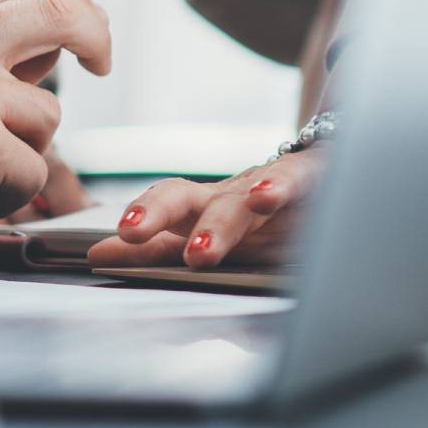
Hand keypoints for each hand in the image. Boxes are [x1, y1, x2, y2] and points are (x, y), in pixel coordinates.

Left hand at [87, 148, 321, 271]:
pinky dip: (277, 188)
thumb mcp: (212, 236)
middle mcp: (226, 194)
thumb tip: (97, 256)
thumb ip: (158, 249)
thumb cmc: (266, 214)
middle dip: (154, 212)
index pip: (157, 214)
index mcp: (201, 209)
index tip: (97, 255)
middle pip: (184, 196)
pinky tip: (264, 199)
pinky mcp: (307, 175)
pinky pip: (291, 178)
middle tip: (131, 233)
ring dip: (215, 226)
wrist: (330, 171)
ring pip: (234, 201)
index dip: (129, 230)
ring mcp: (264, 186)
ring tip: (198, 253)